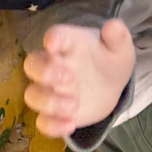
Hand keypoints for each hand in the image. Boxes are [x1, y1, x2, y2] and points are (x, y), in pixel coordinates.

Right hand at [22, 19, 134, 137]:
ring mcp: (51, 90)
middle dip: (44, 72)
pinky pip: (42, 122)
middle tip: (70, 78)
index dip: (52, 37)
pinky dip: (52, 126)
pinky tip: (71, 125)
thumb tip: (112, 26)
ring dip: (49, 102)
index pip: (56, 35)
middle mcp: (54, 65)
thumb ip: (118, 36)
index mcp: (70, 43)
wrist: (110, 85)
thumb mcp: (120, 47)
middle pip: (32, 64)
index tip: (52, 42)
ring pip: (32, 95)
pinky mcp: (54, 113)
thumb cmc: (110, 59)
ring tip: (74, 105)